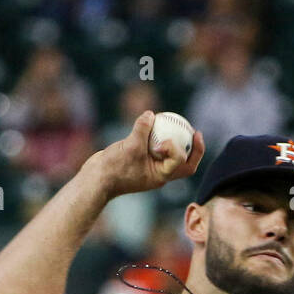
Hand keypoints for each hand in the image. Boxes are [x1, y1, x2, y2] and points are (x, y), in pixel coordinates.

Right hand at [89, 111, 205, 197]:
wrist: (96, 179)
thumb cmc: (114, 167)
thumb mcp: (130, 146)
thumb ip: (142, 129)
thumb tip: (150, 114)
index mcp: (161, 176)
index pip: (182, 165)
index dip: (179, 150)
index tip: (164, 142)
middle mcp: (159, 173)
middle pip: (184, 164)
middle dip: (194, 150)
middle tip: (196, 132)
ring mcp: (151, 167)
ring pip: (171, 155)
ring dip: (176, 140)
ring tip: (178, 123)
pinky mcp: (142, 159)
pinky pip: (156, 147)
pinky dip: (158, 136)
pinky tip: (154, 121)